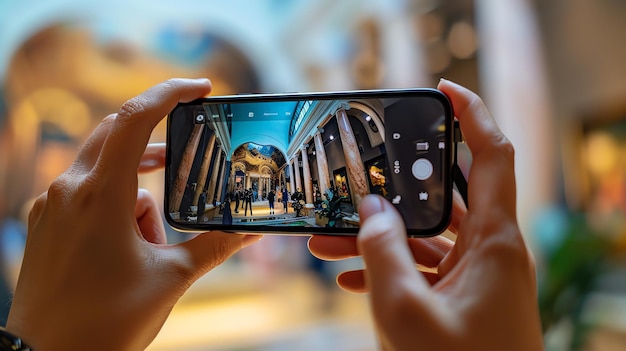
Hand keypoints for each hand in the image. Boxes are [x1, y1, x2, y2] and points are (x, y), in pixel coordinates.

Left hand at [6, 79, 261, 349]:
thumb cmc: (105, 321)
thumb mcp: (171, 278)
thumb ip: (214, 246)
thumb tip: (253, 232)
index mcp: (101, 194)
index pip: (136, 119)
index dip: (171, 93)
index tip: (202, 89)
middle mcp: (68, 189)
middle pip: (117, 135)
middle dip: (157, 145)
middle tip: (186, 155)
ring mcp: (51, 206)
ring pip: (105, 170)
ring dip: (138, 190)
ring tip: (155, 237)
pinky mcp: (46, 223)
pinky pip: (86, 192)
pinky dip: (115, 202)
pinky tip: (130, 238)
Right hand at [308, 79, 543, 350]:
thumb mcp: (405, 310)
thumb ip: (382, 251)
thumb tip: (371, 210)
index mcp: (495, 243)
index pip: (493, 153)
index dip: (471, 113)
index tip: (441, 88)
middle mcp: (492, 254)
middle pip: (448, 195)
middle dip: (398, 185)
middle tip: (363, 171)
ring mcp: (477, 279)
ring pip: (426, 238)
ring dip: (381, 234)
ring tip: (328, 234)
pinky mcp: (463, 302)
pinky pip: (424, 270)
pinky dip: (389, 267)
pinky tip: (346, 274)